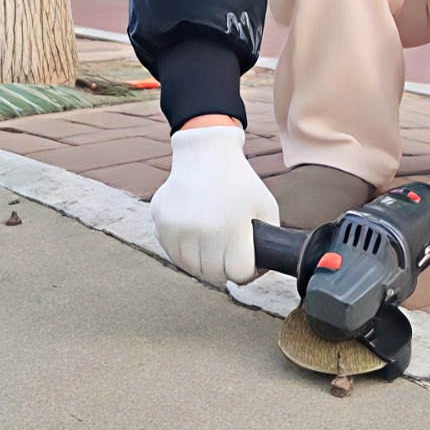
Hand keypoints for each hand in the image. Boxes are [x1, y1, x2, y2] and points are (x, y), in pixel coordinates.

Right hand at [151, 124, 279, 283]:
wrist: (204, 154)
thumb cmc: (239, 182)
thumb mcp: (266, 206)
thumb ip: (268, 239)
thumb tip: (261, 268)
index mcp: (232, 227)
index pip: (239, 274)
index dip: (246, 269)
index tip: (244, 258)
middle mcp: (202, 231)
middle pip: (214, 275)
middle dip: (224, 268)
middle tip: (228, 251)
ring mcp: (177, 228)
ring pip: (191, 268)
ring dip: (202, 262)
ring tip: (211, 243)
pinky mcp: (161, 223)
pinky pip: (173, 254)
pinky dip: (184, 251)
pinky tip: (194, 234)